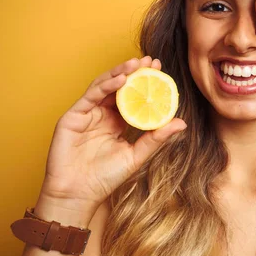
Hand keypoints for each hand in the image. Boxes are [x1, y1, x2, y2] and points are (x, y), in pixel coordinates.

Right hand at [39, 56, 186, 213]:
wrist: (79, 195)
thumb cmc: (105, 178)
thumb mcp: (137, 156)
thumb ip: (156, 139)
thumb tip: (182, 123)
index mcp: (117, 122)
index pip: (132, 96)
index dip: (145, 83)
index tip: (160, 70)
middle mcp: (101, 114)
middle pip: (118, 87)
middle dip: (134, 72)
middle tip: (151, 61)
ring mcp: (86, 114)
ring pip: (104, 86)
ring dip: (120, 73)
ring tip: (137, 64)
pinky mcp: (73, 116)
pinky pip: (91, 96)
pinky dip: (105, 85)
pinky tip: (121, 79)